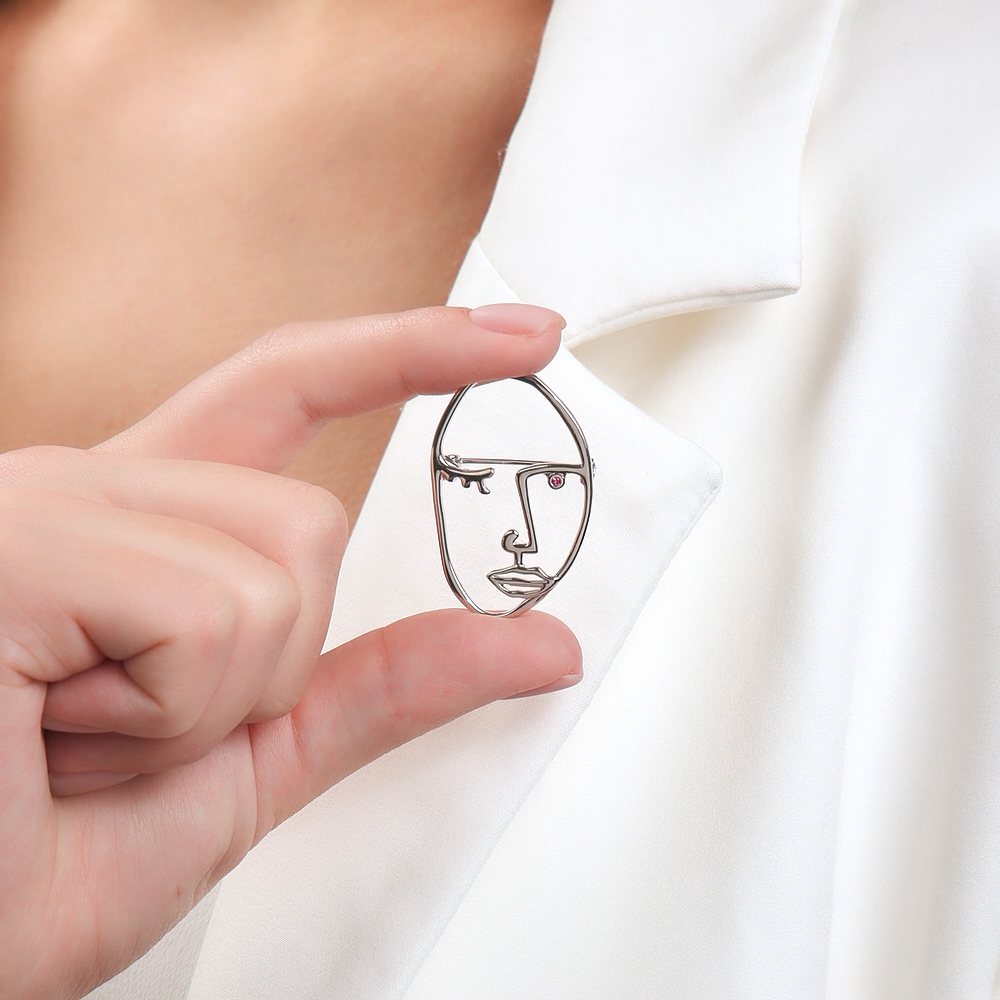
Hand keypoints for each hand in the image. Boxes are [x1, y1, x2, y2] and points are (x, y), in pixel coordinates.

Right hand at [0, 305, 580, 999]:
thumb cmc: (52, 859)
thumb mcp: (256, 756)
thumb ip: (386, 682)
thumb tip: (540, 642)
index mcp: (137, 522)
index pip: (288, 388)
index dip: (406, 352)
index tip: (520, 337)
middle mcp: (89, 490)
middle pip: (310, 519)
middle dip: (269, 663)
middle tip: (138, 734)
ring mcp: (44, 505)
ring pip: (277, 562)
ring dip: (211, 704)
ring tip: (84, 743)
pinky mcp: (17, 543)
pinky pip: (208, 612)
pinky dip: (167, 718)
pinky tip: (52, 735)